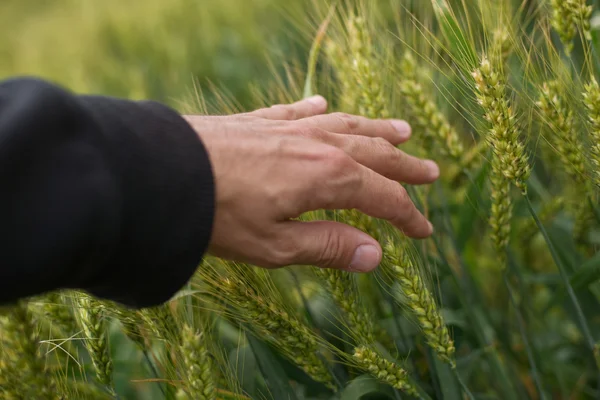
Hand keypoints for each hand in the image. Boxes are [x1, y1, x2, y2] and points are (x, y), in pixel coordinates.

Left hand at [183, 95, 438, 272]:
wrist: (163, 174)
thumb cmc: (219, 216)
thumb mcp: (277, 245)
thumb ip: (329, 247)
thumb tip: (377, 256)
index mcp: (329, 177)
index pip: (383, 197)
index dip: (407, 216)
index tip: (423, 232)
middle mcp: (317, 145)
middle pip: (374, 154)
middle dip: (404, 166)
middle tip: (431, 171)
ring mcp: (289, 128)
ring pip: (346, 125)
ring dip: (376, 129)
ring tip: (401, 130)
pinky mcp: (259, 121)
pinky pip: (299, 111)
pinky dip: (317, 110)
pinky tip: (323, 104)